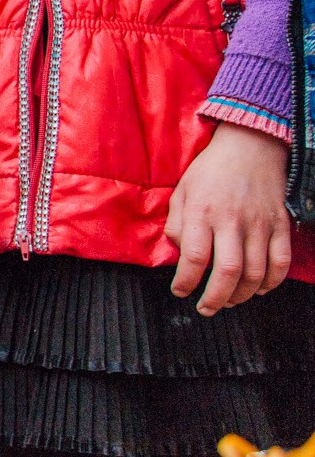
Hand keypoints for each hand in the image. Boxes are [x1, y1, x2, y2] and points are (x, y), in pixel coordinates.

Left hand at [165, 122, 291, 315]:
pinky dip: (272, 282)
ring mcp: (260, 224)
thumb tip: (180, 254)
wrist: (250, 147)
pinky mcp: (280, 225)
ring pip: (256, 272)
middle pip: (228, 271)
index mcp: (203, 212)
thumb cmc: (211, 170)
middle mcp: (232, 220)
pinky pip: (280, 261)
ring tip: (228, 300)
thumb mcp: (182, 191)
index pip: (195, 257)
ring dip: (242, 295)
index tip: (180, 291)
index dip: (186, 281)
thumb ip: (177, 224)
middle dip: (215, 298)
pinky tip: (259, 289)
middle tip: (206, 309)